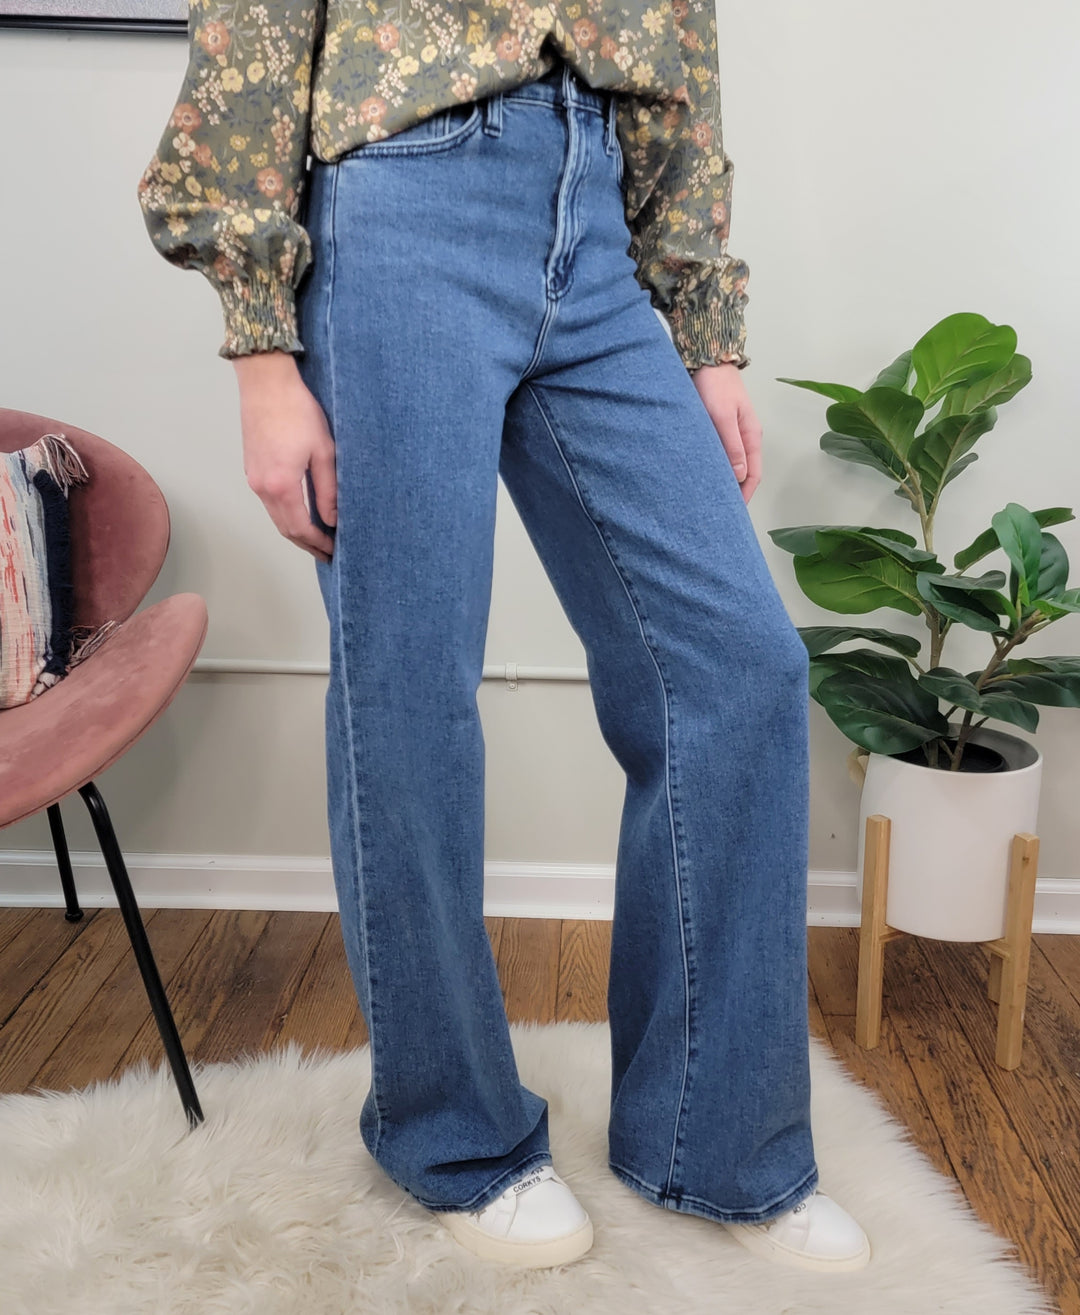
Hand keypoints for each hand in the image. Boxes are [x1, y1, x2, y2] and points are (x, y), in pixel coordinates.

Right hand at [232, 350, 336, 562]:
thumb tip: (332, 518)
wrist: (265, 383)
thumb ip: (328, 489)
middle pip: (285, 528)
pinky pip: (269, 502)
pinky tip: (300, 513)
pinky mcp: (251, 469)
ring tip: (316, 537)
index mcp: (281, 485)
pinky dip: (285, 514)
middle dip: (306, 544)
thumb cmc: (297, 410)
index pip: (301, 528)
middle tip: (326, 552)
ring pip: (275, 517)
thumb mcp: (323, 451)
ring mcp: (253, 478)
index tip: (334, 550)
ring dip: (295, 530)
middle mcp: (262, 487)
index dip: (318, 543)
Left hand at [690, 362, 762, 503]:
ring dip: (726, 478)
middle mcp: (745, 436)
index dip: (746, 493)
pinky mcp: (720, 427)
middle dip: (737, 490)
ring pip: (733, 462)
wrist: (707, 359)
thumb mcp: (723, 417)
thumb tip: (740, 475)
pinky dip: (718, 465)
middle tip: (722, 508)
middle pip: (745, 471)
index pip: (753, 473)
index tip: (735, 510)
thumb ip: (732, 446)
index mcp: (751, 435)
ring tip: (713, 495)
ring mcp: (734, 432)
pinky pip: (723, 453)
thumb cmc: (716, 385)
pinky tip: (706, 472)